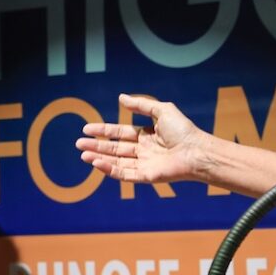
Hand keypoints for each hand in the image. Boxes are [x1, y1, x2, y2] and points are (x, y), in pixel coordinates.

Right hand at [77, 94, 207, 184]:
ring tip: (83, 154)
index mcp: (147, 136)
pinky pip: (124, 174)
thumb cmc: (184, 131)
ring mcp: (145, 164)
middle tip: (78, 143)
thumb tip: (121, 98)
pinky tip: (97, 163)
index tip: (86, 129)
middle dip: (97, 146)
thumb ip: (142, 105)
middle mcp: (144, 151)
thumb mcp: (162, 111)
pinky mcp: (146, 176)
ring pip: (116, 162)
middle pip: (115, 148)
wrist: (196, 151)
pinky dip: (109, 170)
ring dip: (99, 158)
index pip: (120, 133)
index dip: (103, 131)